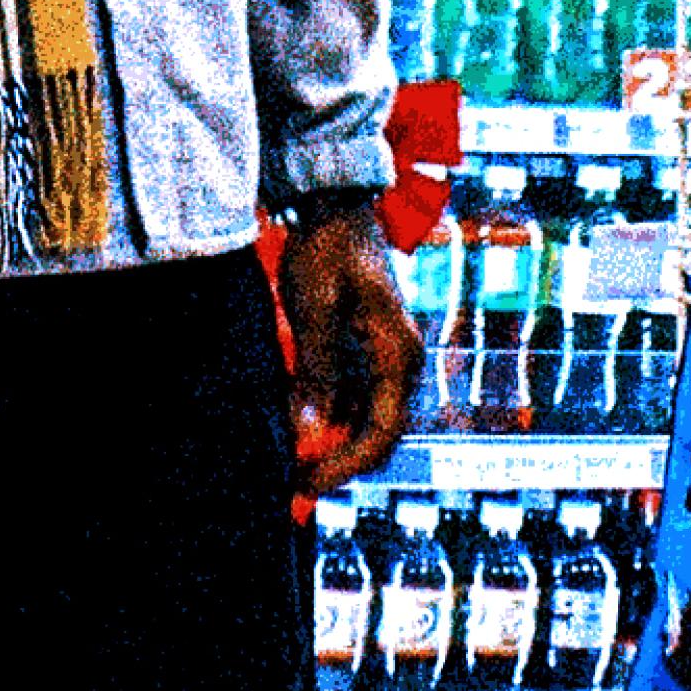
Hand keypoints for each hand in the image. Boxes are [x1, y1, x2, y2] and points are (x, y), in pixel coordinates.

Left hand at [280, 205, 418, 497]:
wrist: (338, 206)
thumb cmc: (328, 249)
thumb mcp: (316, 310)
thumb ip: (316, 373)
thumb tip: (308, 432)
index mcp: (397, 355)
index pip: (382, 433)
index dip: (344, 466)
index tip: (306, 483)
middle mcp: (401, 362)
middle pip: (379, 435)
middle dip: (338, 463)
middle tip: (292, 484)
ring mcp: (387, 358)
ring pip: (367, 421)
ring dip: (332, 445)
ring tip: (289, 463)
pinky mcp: (369, 351)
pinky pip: (356, 399)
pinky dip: (328, 419)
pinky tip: (296, 427)